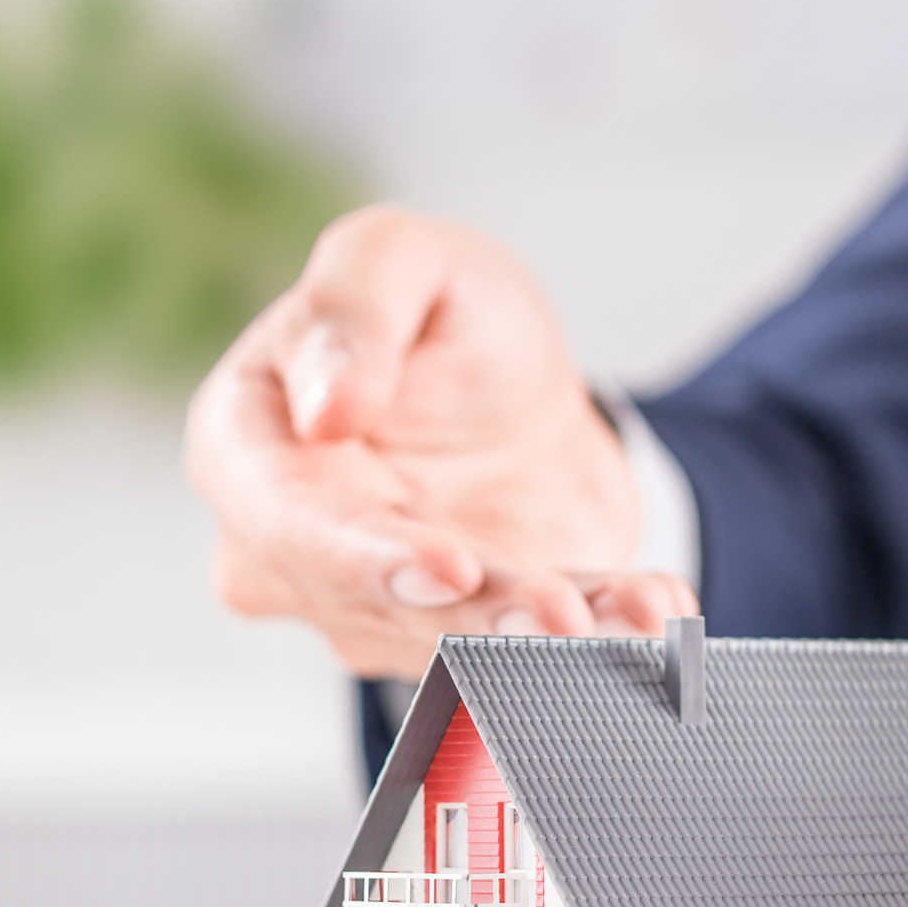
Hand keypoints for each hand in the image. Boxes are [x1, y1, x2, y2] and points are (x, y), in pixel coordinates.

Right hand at [187, 205, 691, 677]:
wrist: (516, 390)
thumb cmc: (436, 317)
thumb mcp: (403, 259)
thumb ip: (354, 306)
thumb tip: (327, 408)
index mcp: (250, 453)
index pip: (292, 524)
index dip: (369, 557)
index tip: (452, 564)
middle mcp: (298, 554)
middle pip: (381, 605)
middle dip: (478, 618)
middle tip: (561, 618)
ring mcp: (379, 612)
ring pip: (464, 640)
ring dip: (553, 637)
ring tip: (633, 617)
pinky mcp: (469, 639)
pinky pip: (535, 647)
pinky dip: (601, 631)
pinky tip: (657, 612)